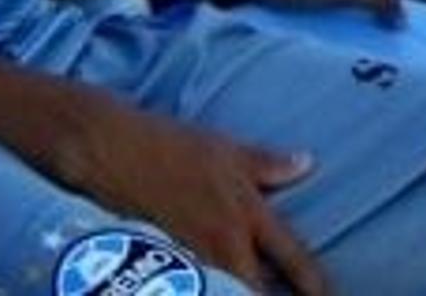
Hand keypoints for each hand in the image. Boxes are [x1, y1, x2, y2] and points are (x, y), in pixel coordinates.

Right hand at [53, 100, 324, 295]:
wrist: (110, 151)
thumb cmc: (169, 145)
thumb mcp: (226, 149)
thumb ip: (268, 164)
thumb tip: (306, 163)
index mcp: (248, 213)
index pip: (292, 257)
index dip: (315, 285)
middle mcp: (224, 244)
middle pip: (257, 292)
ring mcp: (192, 260)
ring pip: (226, 293)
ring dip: (237, 292)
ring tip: (240, 291)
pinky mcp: (162, 269)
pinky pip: (194, 291)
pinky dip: (207, 291)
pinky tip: (207, 290)